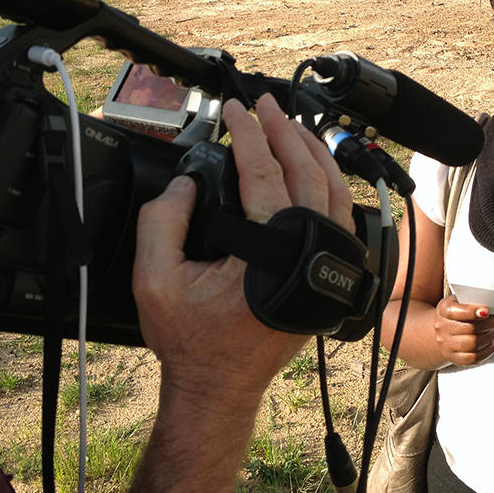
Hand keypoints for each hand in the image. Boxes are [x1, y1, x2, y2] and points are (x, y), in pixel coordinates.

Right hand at [131, 92, 353, 404]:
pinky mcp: (327, 277)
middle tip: (266, 106)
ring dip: (313, 153)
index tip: (235, 110)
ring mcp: (322, 267)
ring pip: (333, 192)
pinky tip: (314, 170)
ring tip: (291, 126)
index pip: (262, 174)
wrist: (219, 386)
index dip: (248, 135)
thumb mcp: (154, 279)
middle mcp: (304, 256)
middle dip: (286, 131)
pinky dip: (329, 184)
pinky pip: (340, 217)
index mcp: (266, 253)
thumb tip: (186, 183)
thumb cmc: (192, 341)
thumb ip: (162, 221)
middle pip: (306, 174)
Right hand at [434, 295, 493, 365]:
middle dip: (488, 324)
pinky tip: (492, 343)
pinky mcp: (453, 358)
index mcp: (443, 310)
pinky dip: (487, 351)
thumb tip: (488, 309)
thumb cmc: (459, 312)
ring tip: (492, 331)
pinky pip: (473, 358)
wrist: (445, 329)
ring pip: (473, 344)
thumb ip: (473, 301)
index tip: (486, 311)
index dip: (472, 312)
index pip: (454, 311)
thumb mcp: (461, 301)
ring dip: (489, 337)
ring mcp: (446, 344)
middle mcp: (441, 328)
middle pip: (469, 328)